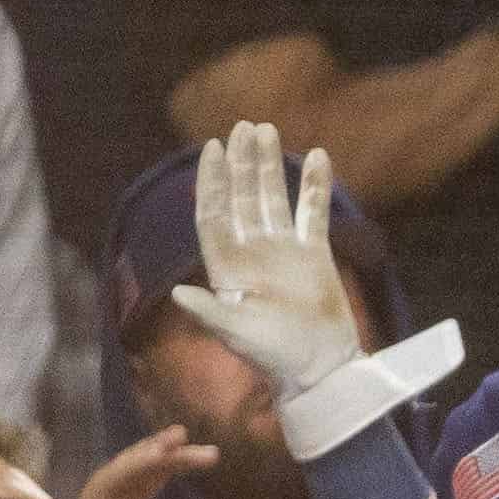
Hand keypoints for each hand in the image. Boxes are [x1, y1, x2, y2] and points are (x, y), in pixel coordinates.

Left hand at [169, 123, 366, 399]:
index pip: (212, 211)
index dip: (211, 180)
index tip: (212, 148)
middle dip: (241, 162)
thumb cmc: (274, 356)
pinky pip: (313, 213)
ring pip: (273, 197)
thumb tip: (178, 295)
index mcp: (226, 265)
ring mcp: (283, 250)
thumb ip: (210, 312)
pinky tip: (318, 158)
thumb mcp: (237, 335)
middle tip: (244, 128)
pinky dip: (315, 187)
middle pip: (241, 196)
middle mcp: (251, 251)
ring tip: (268, 132)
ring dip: (270, 166)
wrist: (320, 370)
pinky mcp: (314, 254)